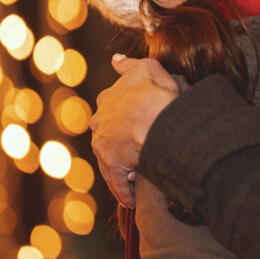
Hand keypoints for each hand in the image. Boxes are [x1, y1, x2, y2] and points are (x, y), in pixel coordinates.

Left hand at [90, 55, 178, 207]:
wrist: (159, 115)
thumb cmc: (155, 89)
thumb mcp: (146, 67)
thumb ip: (130, 65)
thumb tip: (116, 60)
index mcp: (107, 100)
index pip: (110, 110)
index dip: (125, 120)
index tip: (134, 130)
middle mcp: (100, 122)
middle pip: (109, 139)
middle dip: (121, 149)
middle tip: (138, 159)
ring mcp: (104, 144)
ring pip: (111, 162)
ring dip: (124, 172)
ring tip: (139, 181)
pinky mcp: (112, 164)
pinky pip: (118, 182)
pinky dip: (125, 191)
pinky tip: (134, 198)